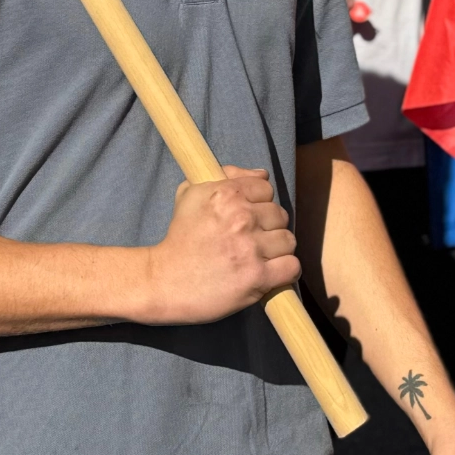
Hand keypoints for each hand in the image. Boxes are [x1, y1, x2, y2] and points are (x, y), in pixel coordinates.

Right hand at [140, 168, 298, 324]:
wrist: (163, 281)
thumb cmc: (179, 238)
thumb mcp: (191, 194)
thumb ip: (227, 176)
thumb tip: (261, 173)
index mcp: (227, 194)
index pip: (267, 189)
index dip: (259, 203)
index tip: (248, 218)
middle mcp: (241, 218)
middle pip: (280, 215)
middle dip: (268, 227)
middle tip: (251, 241)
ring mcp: (250, 249)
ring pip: (288, 241)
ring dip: (277, 251)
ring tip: (260, 258)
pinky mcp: (257, 278)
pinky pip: (291, 267)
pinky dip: (284, 272)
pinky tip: (270, 274)